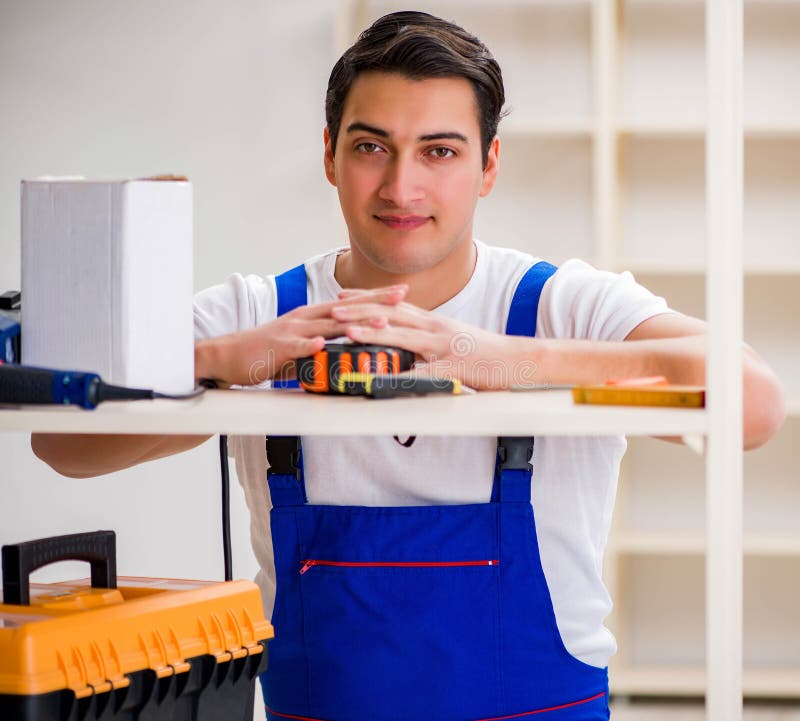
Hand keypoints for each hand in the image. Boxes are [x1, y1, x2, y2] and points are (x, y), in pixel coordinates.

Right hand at [195, 285, 407, 385]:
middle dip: (375, 301)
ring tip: (379, 321)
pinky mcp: (278, 347)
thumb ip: (326, 346)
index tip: (400, 293)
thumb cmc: (268, 351)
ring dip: (355, 322)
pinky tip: (324, 345)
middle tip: (401, 295)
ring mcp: (293, 331)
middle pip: (346, 307)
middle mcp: (306, 318)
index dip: (375, 298)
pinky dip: (311, 345)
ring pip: (328, 324)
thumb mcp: (303, 345)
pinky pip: (297, 346)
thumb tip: (348, 353)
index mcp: (314, 316)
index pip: (350, 304)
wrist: (229, 354)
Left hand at [330, 297, 537, 390]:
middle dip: (359, 308)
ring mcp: (442, 346)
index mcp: (434, 321)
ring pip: (400, 335)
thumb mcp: (454, 340)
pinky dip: (396, 374)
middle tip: (332, 308)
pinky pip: (419, 372)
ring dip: (370, 331)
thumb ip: (429, 341)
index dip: (367, 299)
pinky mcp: (450, 368)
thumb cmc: (486, 353)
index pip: (394, 304)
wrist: (518, 360)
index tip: (343, 296)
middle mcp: (435, 328)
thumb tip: (406, 347)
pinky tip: (377, 377)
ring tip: (344, 329)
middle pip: (391, 313)